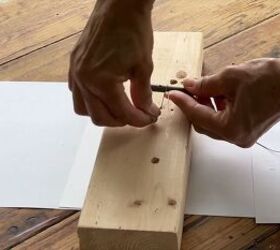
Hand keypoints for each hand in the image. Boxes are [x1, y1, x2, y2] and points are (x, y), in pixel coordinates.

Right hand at [69, 0, 159, 126]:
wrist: (118, 6)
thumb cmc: (133, 31)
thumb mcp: (143, 67)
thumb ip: (143, 94)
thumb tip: (145, 112)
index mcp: (102, 82)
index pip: (122, 113)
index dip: (139, 120)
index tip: (150, 118)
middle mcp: (84, 80)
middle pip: (100, 118)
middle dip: (122, 121)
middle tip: (137, 115)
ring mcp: (76, 73)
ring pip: (84, 110)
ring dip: (102, 114)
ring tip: (119, 108)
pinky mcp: (74, 66)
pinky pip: (77, 94)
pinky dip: (90, 101)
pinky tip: (104, 95)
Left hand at [169, 58, 279, 146]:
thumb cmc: (272, 80)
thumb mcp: (231, 78)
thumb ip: (205, 84)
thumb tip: (189, 86)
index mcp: (230, 128)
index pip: (197, 115)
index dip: (183, 103)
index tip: (173, 94)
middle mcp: (236, 137)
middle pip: (203, 123)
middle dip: (193, 106)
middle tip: (187, 90)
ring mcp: (243, 135)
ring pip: (213, 123)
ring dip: (205, 106)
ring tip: (203, 89)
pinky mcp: (248, 129)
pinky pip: (225, 121)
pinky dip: (217, 109)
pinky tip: (217, 94)